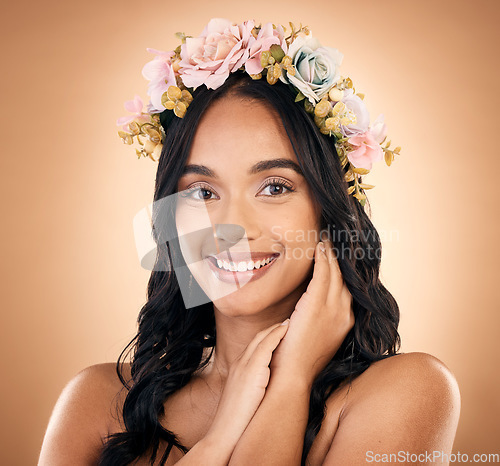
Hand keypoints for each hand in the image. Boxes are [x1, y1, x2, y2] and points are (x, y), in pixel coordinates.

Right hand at [204, 321, 289, 447]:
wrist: (224, 432)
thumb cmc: (236, 420)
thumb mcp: (244, 397)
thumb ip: (253, 386)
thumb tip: (267, 386)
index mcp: (237, 368)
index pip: (253, 345)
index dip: (266, 336)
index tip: (279, 331)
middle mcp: (239, 363)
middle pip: (257, 337)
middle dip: (272, 329)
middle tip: (287, 322)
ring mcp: (244, 365)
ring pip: (261, 338)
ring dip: (276, 328)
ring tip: (289, 322)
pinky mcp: (251, 370)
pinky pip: (266, 345)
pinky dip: (277, 335)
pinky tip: (287, 330)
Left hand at [269, 235, 354, 385]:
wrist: (292, 375)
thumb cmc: (296, 357)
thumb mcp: (315, 335)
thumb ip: (318, 318)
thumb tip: (308, 305)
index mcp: (345, 321)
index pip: (346, 289)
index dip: (342, 270)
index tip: (336, 256)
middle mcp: (345, 313)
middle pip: (345, 277)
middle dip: (339, 257)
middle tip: (333, 239)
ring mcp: (334, 309)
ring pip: (335, 272)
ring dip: (330, 252)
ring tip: (325, 237)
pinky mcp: (318, 306)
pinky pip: (323, 273)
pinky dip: (322, 258)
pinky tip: (318, 246)